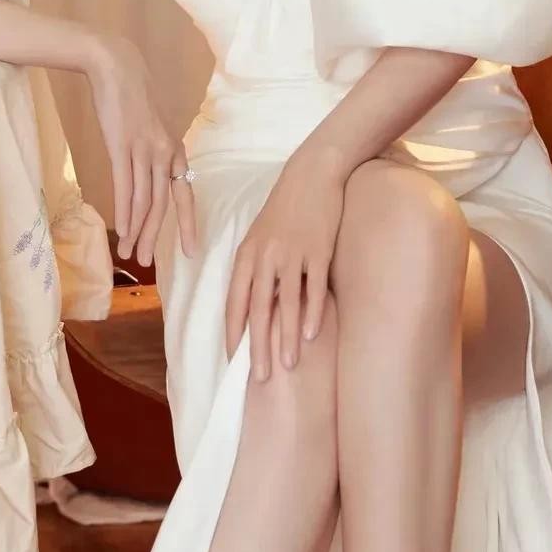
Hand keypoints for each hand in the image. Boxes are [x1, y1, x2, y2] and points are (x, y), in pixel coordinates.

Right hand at [87, 32, 195, 264]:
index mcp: (175, 149)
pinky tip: (122, 229)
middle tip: (148, 262)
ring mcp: (145, 150)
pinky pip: (127, 187)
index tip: (189, 249)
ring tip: (129, 254)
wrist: (115, 65)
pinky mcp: (122, 146)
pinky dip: (126, 212)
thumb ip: (154, 151)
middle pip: (164, 204)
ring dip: (137, 231)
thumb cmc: (131, 96)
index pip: (185, 193)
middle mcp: (165, 153)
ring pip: (146, 201)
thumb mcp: (151, 126)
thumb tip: (149, 175)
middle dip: (155, 237)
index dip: (186, 223)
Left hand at [225, 146, 346, 378]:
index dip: (233, 331)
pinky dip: (312, 313)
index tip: (233, 359)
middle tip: (258, 378)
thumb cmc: (286, 208)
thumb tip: (254, 304)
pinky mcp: (318, 251)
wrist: (313, 173)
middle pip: (257, 309)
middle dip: (256, 347)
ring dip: (285, 338)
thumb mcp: (261, 235)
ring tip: (287, 366)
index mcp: (246, 254)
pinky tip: (310, 336)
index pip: (235, 301)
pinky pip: (314, 289)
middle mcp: (265, 257)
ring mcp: (292, 254)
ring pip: (286, 304)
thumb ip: (255, 268)